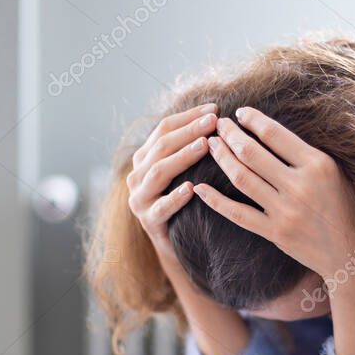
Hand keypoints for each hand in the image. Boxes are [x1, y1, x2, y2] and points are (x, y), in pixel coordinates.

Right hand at [127, 103, 217, 263]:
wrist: (177, 245)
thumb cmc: (186, 202)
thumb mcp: (184, 172)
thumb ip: (190, 147)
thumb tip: (217, 115)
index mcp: (145, 158)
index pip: (164, 128)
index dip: (188, 117)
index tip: (214, 109)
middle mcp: (137, 175)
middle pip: (162, 146)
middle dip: (189, 131)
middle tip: (214, 121)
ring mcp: (139, 199)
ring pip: (159, 172)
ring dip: (183, 157)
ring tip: (205, 146)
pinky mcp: (148, 222)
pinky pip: (161, 207)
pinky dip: (175, 197)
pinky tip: (192, 188)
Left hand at [193, 108, 354, 278]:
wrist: (351, 252)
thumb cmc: (345, 207)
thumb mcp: (334, 172)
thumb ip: (304, 155)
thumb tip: (268, 132)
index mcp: (317, 165)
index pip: (275, 134)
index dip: (252, 120)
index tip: (240, 113)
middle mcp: (299, 186)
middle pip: (252, 153)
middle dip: (230, 135)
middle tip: (218, 125)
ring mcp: (285, 211)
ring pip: (242, 179)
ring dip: (222, 159)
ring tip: (211, 145)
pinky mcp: (275, 233)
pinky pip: (238, 213)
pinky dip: (216, 200)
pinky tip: (200, 188)